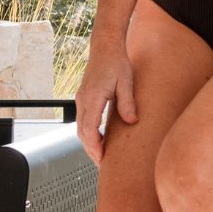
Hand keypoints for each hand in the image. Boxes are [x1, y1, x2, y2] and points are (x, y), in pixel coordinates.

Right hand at [76, 39, 138, 165]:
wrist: (105, 47)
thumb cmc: (116, 62)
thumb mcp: (126, 82)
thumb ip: (127, 102)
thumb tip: (132, 121)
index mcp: (92, 97)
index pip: (90, 129)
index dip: (95, 146)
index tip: (101, 159)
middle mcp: (83, 100)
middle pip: (82, 132)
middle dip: (91, 150)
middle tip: (102, 164)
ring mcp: (81, 99)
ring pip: (80, 127)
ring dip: (89, 143)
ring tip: (101, 155)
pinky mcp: (83, 98)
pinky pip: (82, 120)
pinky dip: (88, 133)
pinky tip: (99, 139)